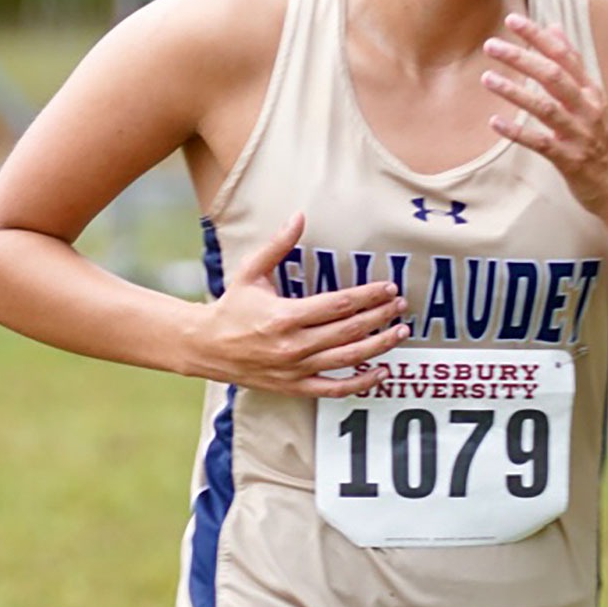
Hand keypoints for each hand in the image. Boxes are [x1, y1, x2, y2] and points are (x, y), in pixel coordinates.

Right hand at [188, 212, 408, 396]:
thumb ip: (278, 245)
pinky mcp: (294, 386)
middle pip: (349, 330)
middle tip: (400, 306)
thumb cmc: (231, 307)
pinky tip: (380, 372)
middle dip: (380, 317)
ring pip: (348, 359)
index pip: (339, 304)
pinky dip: (360, 383)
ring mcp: (296, 368)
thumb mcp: (251, 272)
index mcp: (285, 315)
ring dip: (378, 346)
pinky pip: (334, 389)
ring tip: (400, 333)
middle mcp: (293, 344)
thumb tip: (299, 217)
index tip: (388, 288)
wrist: (206, 346)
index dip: (367, 295)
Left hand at [482, 13, 607, 217]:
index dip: (539, 37)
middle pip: (553, 76)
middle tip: (491, 45)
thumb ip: (571, 65)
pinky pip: (541, 143)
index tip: (513, 20)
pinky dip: (518, 132)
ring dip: (515, 92)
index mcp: (591, 92)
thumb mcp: (589, 99)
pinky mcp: (571, 160)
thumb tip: (554, 26)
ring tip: (487, 78)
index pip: (565, 56)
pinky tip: (495, 122)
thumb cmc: (595, 139)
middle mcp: (588, 109)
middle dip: (522, 58)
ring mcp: (580, 135)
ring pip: (545, 108)